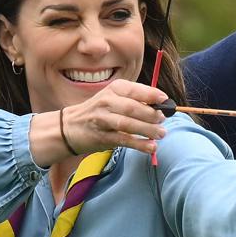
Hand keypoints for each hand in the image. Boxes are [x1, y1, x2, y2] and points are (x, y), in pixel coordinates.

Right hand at [30, 79, 167, 164]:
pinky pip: (123, 140)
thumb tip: (161, 107)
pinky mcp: (101, 136)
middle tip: (163, 120)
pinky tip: (151, 147)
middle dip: (151, 114)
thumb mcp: (114, 99)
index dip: (152, 95)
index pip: (136, 90)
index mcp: (114, 89)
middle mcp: (107, 101)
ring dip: (148, 129)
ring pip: (128, 124)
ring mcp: (102, 119)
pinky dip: (139, 144)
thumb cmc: (99, 112)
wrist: (69, 127)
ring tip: (161, 134)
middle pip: (133, 107)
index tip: (166, 100)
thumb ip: (135, 101)